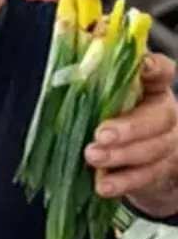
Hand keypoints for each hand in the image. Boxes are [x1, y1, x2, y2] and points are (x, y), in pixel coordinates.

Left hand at [84, 53, 177, 216]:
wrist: (139, 162)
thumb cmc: (113, 119)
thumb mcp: (104, 98)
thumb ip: (93, 78)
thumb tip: (73, 53)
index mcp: (152, 89)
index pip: (161, 72)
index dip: (154, 68)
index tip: (142, 65)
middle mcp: (163, 114)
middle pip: (158, 117)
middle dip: (129, 127)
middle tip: (101, 134)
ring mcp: (165, 144)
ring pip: (152, 149)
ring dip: (121, 155)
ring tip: (93, 156)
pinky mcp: (158, 172)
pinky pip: (144, 177)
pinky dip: (122, 182)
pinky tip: (103, 185)